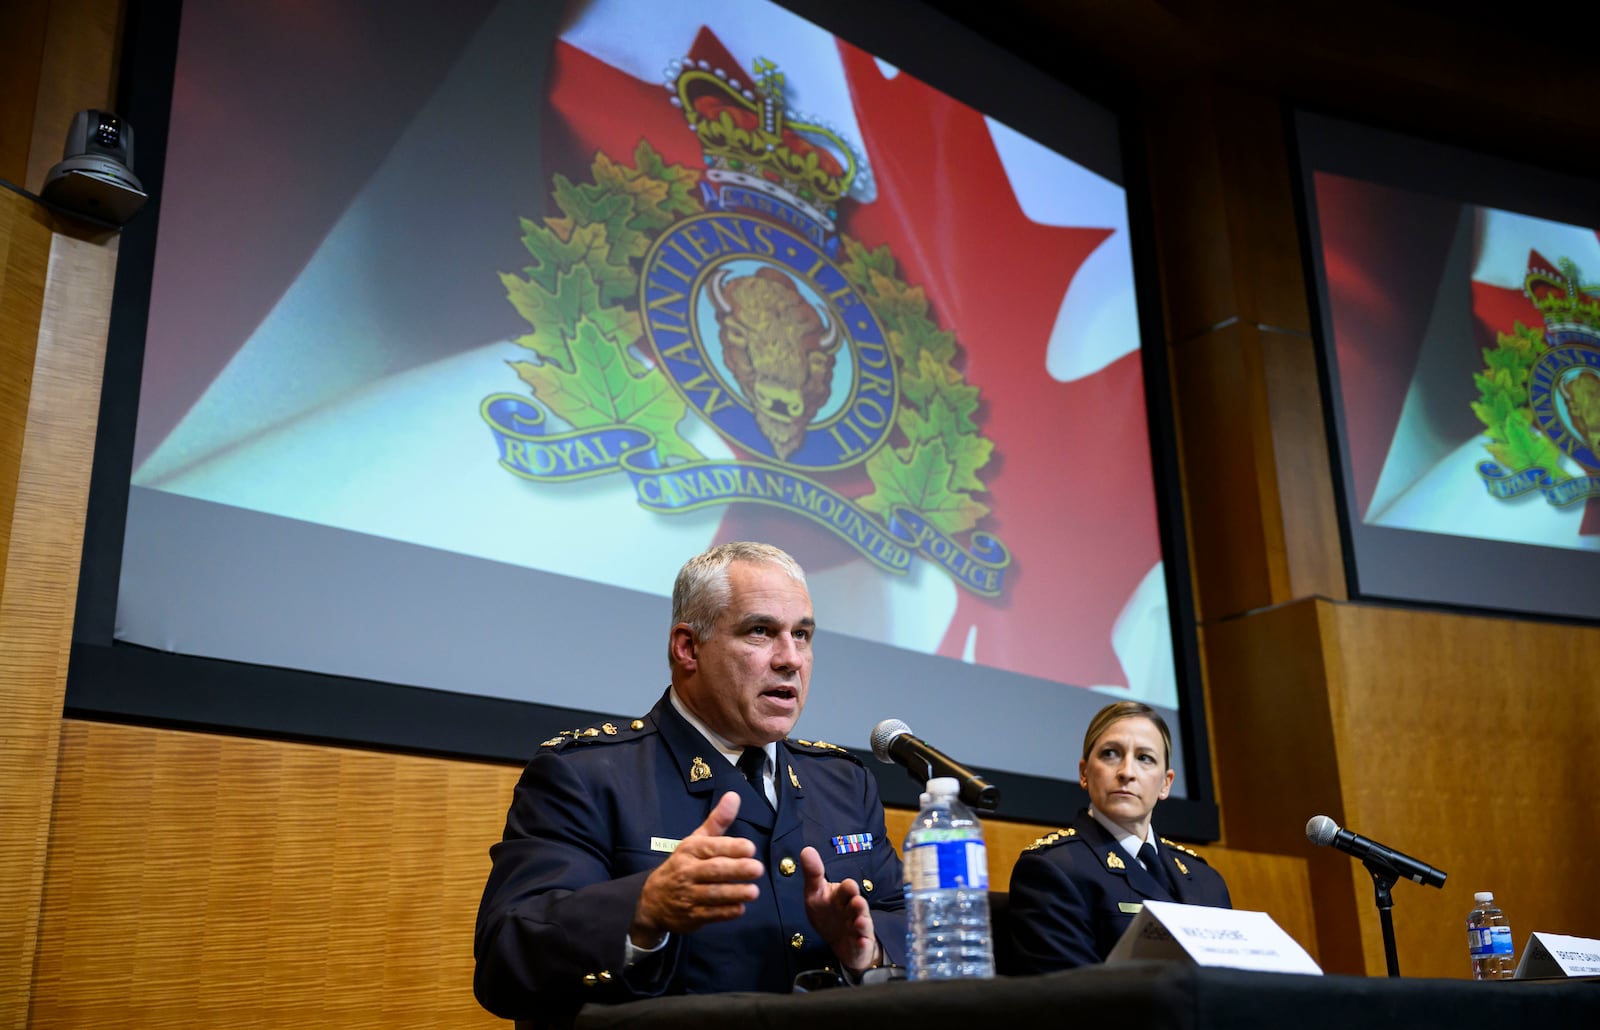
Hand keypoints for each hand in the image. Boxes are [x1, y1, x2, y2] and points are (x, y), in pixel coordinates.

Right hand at [631, 792, 761, 946]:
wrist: (653, 900)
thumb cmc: (683, 865)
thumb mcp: (695, 841)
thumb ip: (717, 821)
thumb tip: (734, 796)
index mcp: (690, 850)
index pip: (711, 848)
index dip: (731, 848)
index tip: (750, 848)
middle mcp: (687, 872)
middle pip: (713, 870)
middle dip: (736, 869)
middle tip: (757, 869)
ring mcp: (688, 895)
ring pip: (713, 894)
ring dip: (734, 893)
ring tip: (754, 891)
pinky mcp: (691, 916)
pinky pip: (710, 914)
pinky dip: (726, 912)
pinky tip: (740, 908)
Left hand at [800, 845, 878, 972]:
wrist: (842, 941)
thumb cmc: (828, 913)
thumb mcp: (816, 894)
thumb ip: (812, 873)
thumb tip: (806, 850)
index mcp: (842, 896)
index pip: (847, 888)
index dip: (848, 888)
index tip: (849, 885)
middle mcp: (853, 909)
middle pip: (857, 904)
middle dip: (857, 903)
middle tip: (856, 901)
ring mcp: (858, 927)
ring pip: (862, 922)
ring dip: (862, 921)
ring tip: (859, 920)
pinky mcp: (861, 944)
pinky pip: (863, 944)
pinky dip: (863, 943)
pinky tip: (862, 942)